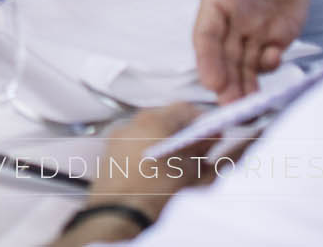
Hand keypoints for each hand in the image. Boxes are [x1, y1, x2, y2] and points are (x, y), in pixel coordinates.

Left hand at [76, 103, 217, 222]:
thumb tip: (212, 137)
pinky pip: (134, 145)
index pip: (184, 108)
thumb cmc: (155, 192)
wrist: (121, 214)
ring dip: (166, 142)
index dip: (202, 121)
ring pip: (149, 132)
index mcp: (153, 121)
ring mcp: (117, 138)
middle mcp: (131, 123)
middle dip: (184, 132)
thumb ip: (204, 149)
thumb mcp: (191, 171)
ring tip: (180, 164)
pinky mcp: (109, 154)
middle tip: (199, 150)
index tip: (212, 134)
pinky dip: (149, 152)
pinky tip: (159, 171)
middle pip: (164, 118)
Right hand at [192, 0, 315, 101]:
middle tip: (230, 105)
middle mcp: (232, 18)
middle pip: (224, 56)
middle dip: (225, 81)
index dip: (207, 57)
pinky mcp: (278, 34)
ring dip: (244, 84)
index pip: (206, 32)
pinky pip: (270, 57)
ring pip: (244, 63)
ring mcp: (254, 28)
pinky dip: (270, 68)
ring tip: (249, 105)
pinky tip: (273, 67)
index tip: (211, 79)